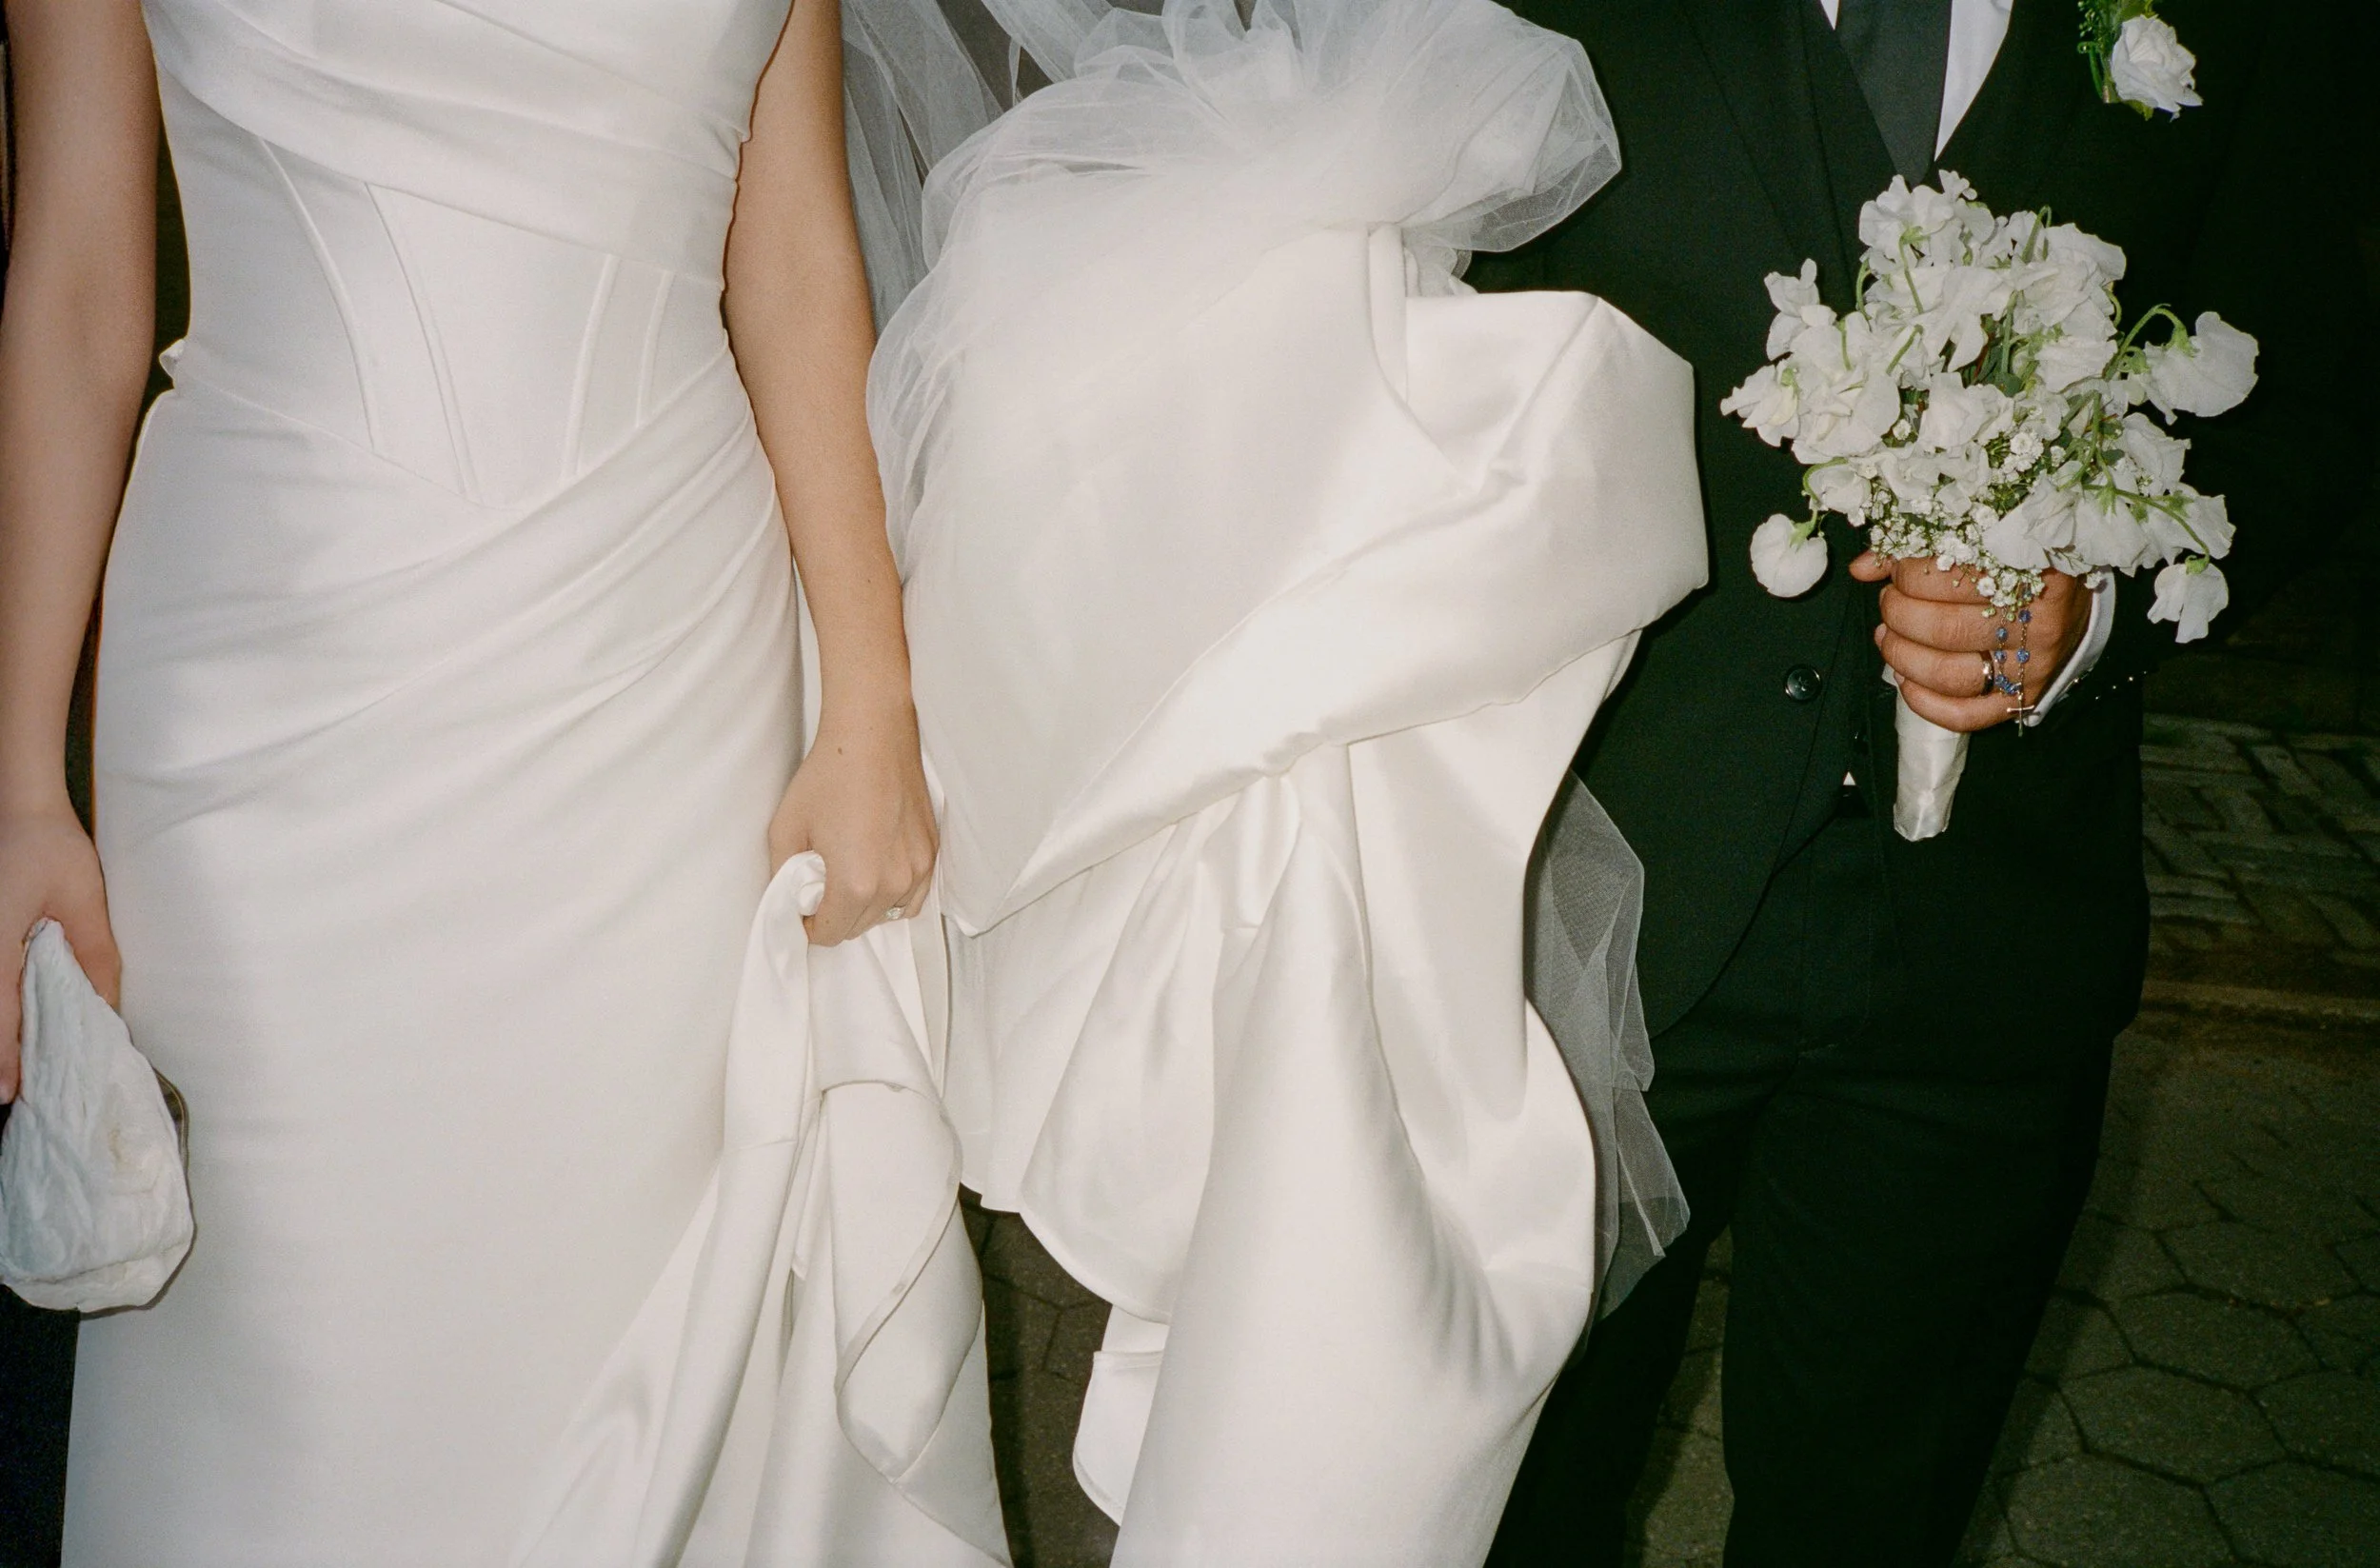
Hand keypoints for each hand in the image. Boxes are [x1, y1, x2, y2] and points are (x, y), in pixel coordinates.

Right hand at [0, 801, 118, 1101]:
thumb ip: (97, 955)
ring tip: (27, 1059)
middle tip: (27, 1086)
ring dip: (3, 1027)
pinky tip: (21, 1016)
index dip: (7, 1059)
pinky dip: (4, 1003)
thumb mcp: (83, 902)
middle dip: (4, 1049)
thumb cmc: (48, 846)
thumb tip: (108, 1008)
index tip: (14, 1093)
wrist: (17, 803)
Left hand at [768, 699, 936, 946]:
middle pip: (858, 929)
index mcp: (856, 884)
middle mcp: (894, 884)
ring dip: (864, 909)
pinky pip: (912, 897)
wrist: (873, 736)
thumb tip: (789, 903)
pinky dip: (892, 896)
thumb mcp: (784, 829)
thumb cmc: (827, 777)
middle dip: (834, 915)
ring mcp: (919, 871)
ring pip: (887, 916)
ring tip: (848, 876)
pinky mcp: (932, 854)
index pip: (830, 935)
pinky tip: (876, 871)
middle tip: (819, 884)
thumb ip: (782, 877)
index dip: (808, 925)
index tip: (801, 904)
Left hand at [1853, 551, 2091, 733]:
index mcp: (2027, 570)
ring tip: (1888, 636)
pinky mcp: (2025, 696)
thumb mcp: (1981, 544)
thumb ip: (1921, 551)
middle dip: (1898, 614)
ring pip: (1949, 673)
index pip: (1946, 575)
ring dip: (1902, 656)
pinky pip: (1969, 715)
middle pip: (1942, 628)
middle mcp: (2035, 622)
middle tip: (1890, 601)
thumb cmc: (2021, 564)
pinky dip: (1927, 705)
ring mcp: (2032, 664)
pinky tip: (1906, 682)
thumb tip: (1863, 567)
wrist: (2074, 598)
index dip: (1905, 572)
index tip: (1896, 569)